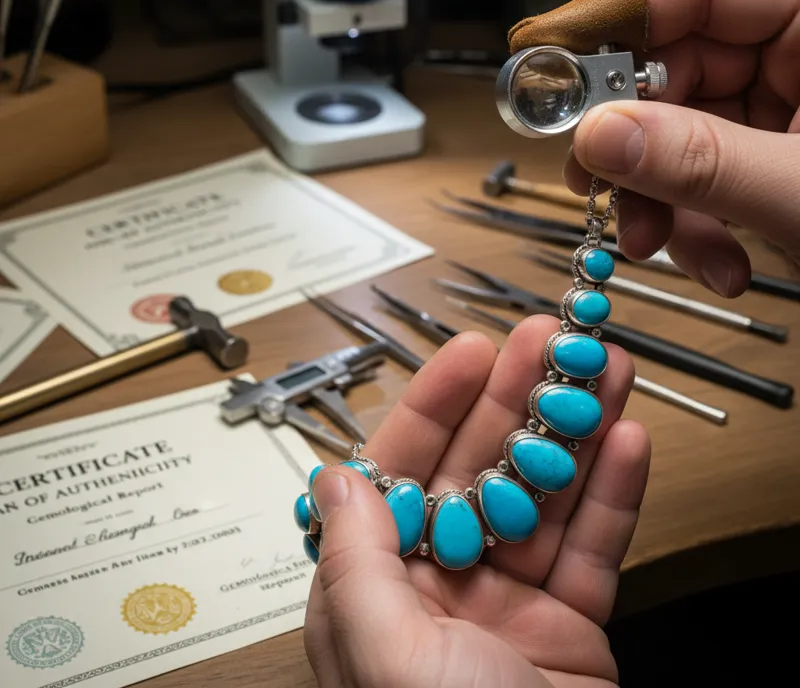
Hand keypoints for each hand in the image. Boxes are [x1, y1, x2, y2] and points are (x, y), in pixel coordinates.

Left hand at [302, 317, 649, 687]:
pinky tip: (629, 438)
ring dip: (576, 428)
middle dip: (520, 399)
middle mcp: (439, 581)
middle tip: (556, 339)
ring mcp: (508, 600)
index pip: (403, 470)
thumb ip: (353, 559)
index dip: (436, 403)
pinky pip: (596, 546)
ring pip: (545, 494)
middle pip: (482, 467)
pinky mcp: (571, 624)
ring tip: (606, 367)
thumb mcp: (382, 654)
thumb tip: (332, 475)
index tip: (473, 350)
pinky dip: (615, 491)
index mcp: (378, 586)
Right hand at [564, 0, 799, 296]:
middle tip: (596, 191)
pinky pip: (708, 180)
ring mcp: (787, 113)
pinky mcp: (776, 163)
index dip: (619, 25)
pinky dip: (699, 228)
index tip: (553, 75)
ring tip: (660, 248)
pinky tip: (721, 266)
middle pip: (676, 72)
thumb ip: (703, 162)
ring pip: (680, 137)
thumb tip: (598, 135)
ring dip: (660, 201)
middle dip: (633, 144)